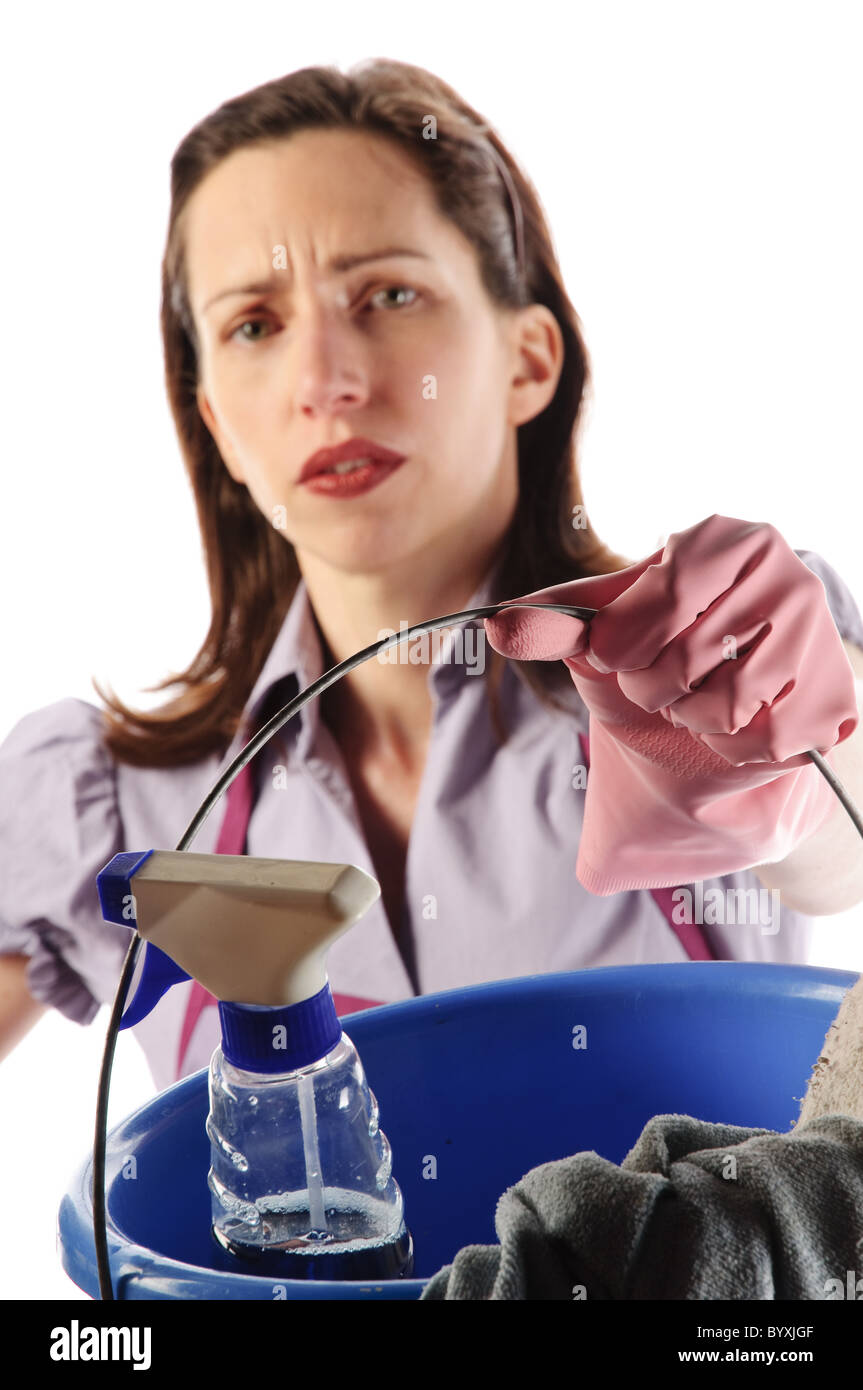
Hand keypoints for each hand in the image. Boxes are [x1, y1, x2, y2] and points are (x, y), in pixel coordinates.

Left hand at [486, 514, 857, 767]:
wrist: (744, 694)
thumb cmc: (671, 646)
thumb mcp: (612, 627)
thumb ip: (558, 621)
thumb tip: (492, 623)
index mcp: (726, 538)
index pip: (658, 602)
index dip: (624, 646)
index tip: (622, 653)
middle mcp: (786, 574)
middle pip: (681, 661)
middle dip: (652, 689)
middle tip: (665, 680)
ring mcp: (818, 635)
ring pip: (722, 707)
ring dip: (691, 720)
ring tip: (700, 699)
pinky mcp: (835, 696)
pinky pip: (759, 742)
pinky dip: (729, 747)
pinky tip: (738, 723)